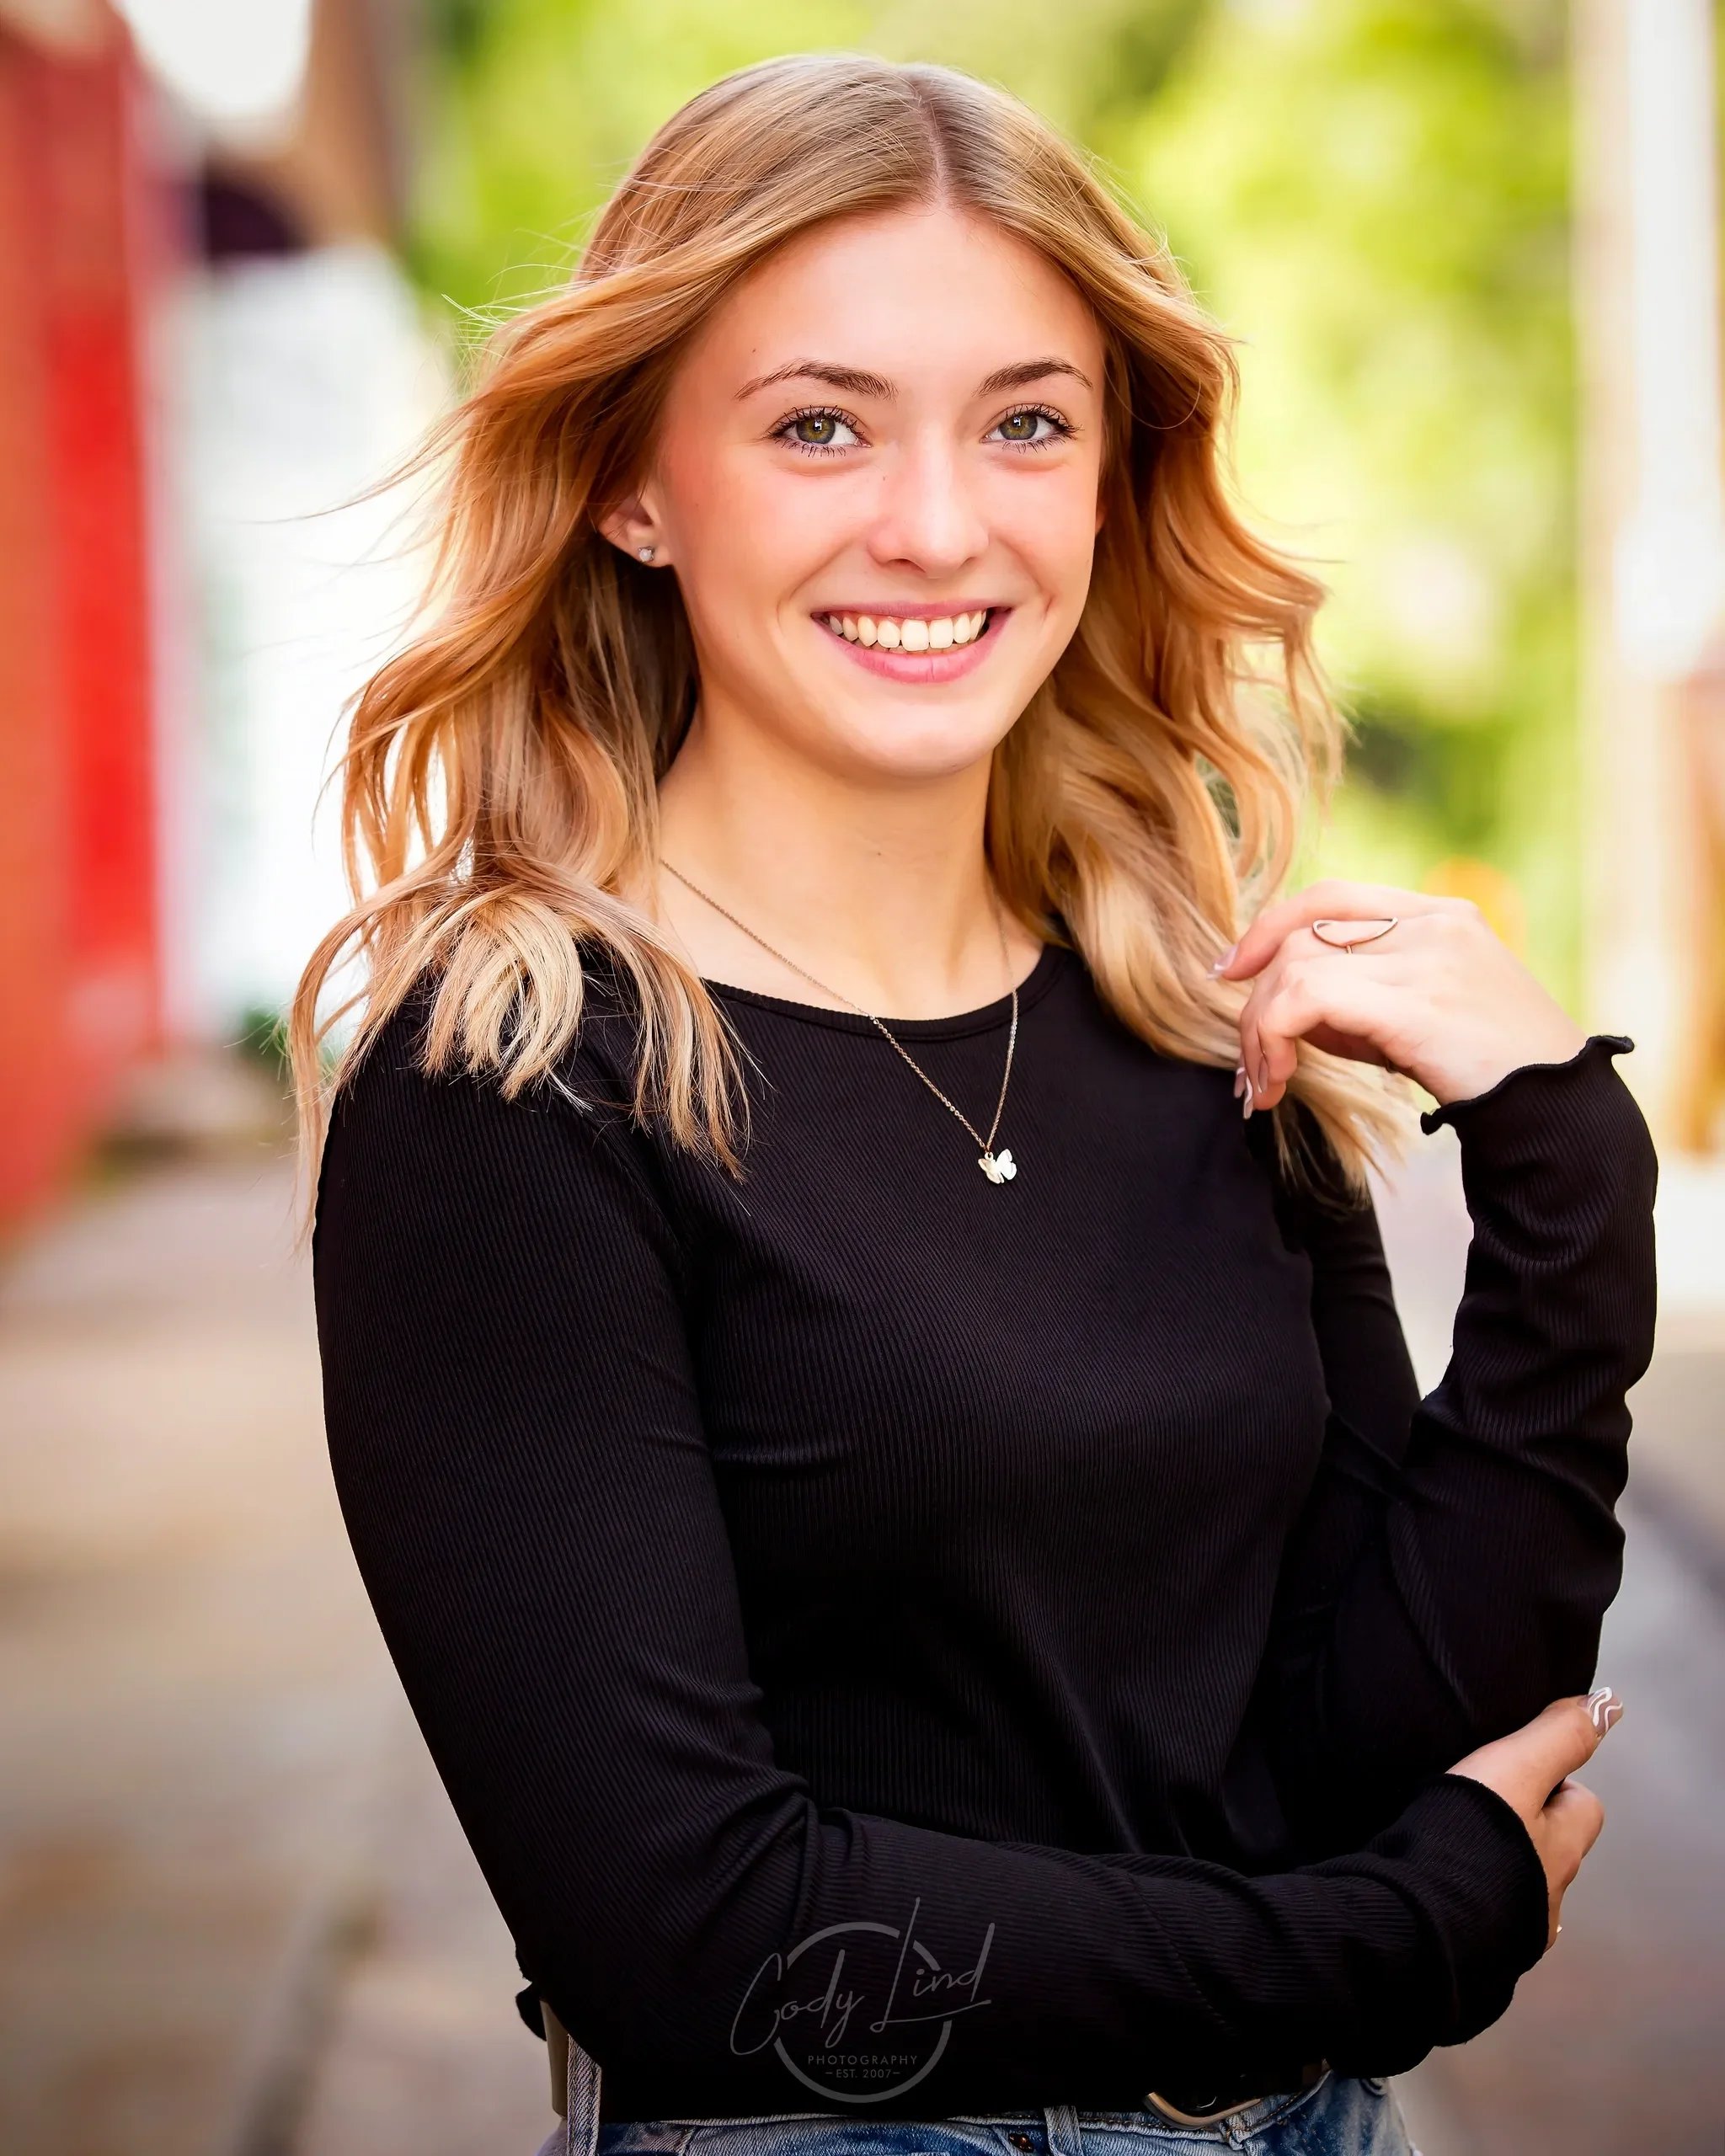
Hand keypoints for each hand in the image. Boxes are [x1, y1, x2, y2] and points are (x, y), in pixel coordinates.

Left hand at [1213, 880, 1586, 1111]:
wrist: (1559, 1109)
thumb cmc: (1490, 1072)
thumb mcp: (1424, 1016)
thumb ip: (1362, 996)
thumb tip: (1281, 1008)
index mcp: (1441, 915)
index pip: (1330, 895)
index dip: (1270, 927)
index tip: (1231, 971)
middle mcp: (1433, 924)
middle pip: (1303, 933)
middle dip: (1256, 1000)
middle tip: (1250, 1065)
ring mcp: (1427, 958)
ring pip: (1295, 966)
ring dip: (1261, 1030)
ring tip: (1264, 1084)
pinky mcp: (1416, 1002)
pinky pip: (1308, 997)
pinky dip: (1274, 1036)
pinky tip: (1279, 1080)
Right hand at [1447, 1689, 1621, 1952]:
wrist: (1424, 1915)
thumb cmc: (1476, 1832)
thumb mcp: (1517, 1767)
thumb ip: (1559, 1736)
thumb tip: (1609, 1704)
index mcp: (1562, 1848)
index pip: (1584, 1806)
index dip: (1557, 1784)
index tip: (1517, 1768)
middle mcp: (1549, 1893)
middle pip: (1552, 1849)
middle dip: (1526, 1829)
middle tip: (1479, 1803)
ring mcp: (1515, 1927)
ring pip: (1518, 1884)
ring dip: (1497, 1865)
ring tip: (1451, 1843)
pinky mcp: (1479, 1948)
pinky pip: (1484, 1914)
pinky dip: (1470, 1895)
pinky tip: (1437, 1880)